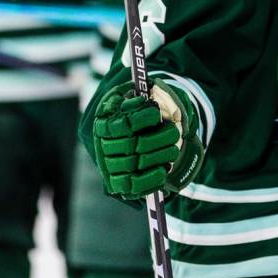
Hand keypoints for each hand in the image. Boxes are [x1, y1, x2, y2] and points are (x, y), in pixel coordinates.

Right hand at [81, 79, 204, 198]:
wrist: (124, 135)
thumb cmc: (131, 111)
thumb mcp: (130, 95)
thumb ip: (137, 92)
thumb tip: (148, 95)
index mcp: (104, 122)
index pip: (122, 123)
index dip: (140, 118)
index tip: (157, 112)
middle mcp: (102, 145)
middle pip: (132, 144)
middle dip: (158, 138)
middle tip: (176, 132)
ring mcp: (108, 165)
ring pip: (135, 164)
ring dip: (160, 155)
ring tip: (174, 148)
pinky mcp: (116, 182)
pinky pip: (132, 185)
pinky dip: (150, 179)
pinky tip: (164, 169)